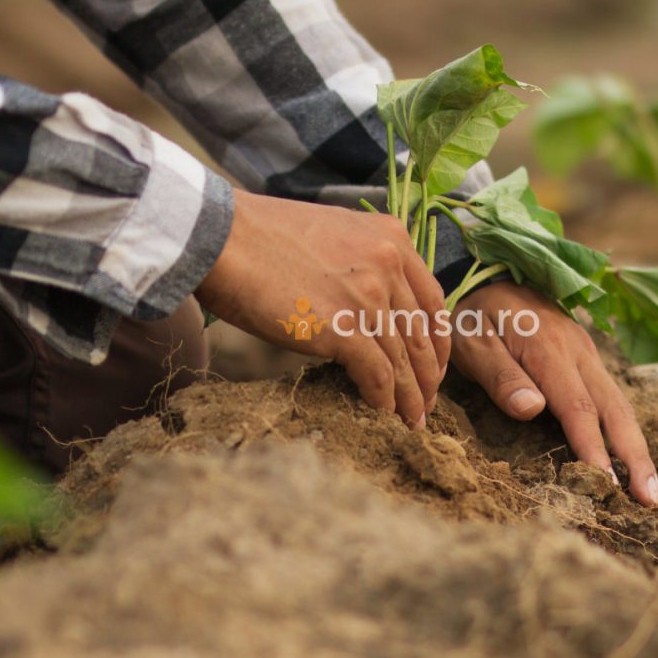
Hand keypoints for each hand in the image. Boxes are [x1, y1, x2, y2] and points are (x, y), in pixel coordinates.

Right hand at [196, 190, 448, 427]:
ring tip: (411, 422)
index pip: (432, 300)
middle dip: (428, 377)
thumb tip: (365, 307)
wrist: (220, 236)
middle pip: (423, 334)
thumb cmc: (259, 236)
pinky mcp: (344, 328)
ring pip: (404, 361)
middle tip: (427, 404)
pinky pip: (377, 376)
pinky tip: (382, 416)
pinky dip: (383, 402)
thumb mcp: (330, 234)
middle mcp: (390, 264)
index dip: (437, 342)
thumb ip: (360, 263)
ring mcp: (369, 296)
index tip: (433, 367)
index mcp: (391, 238)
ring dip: (410, 398)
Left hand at [450, 282, 657, 506]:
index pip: (578, 407)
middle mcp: (578, 352)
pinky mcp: (585, 358)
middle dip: (635, 456)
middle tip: (651, 500)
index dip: (594, 448)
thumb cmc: (473, 317)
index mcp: (549, 350)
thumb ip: (501, 377)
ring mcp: (586, 354)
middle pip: (615, 409)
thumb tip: (532, 410)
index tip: (607, 484)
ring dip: (637, 447)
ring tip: (650, 490)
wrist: (485, 276)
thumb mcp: (472, 344)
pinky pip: (611, 396)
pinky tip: (631, 456)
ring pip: (620, 404)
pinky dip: (625, 429)